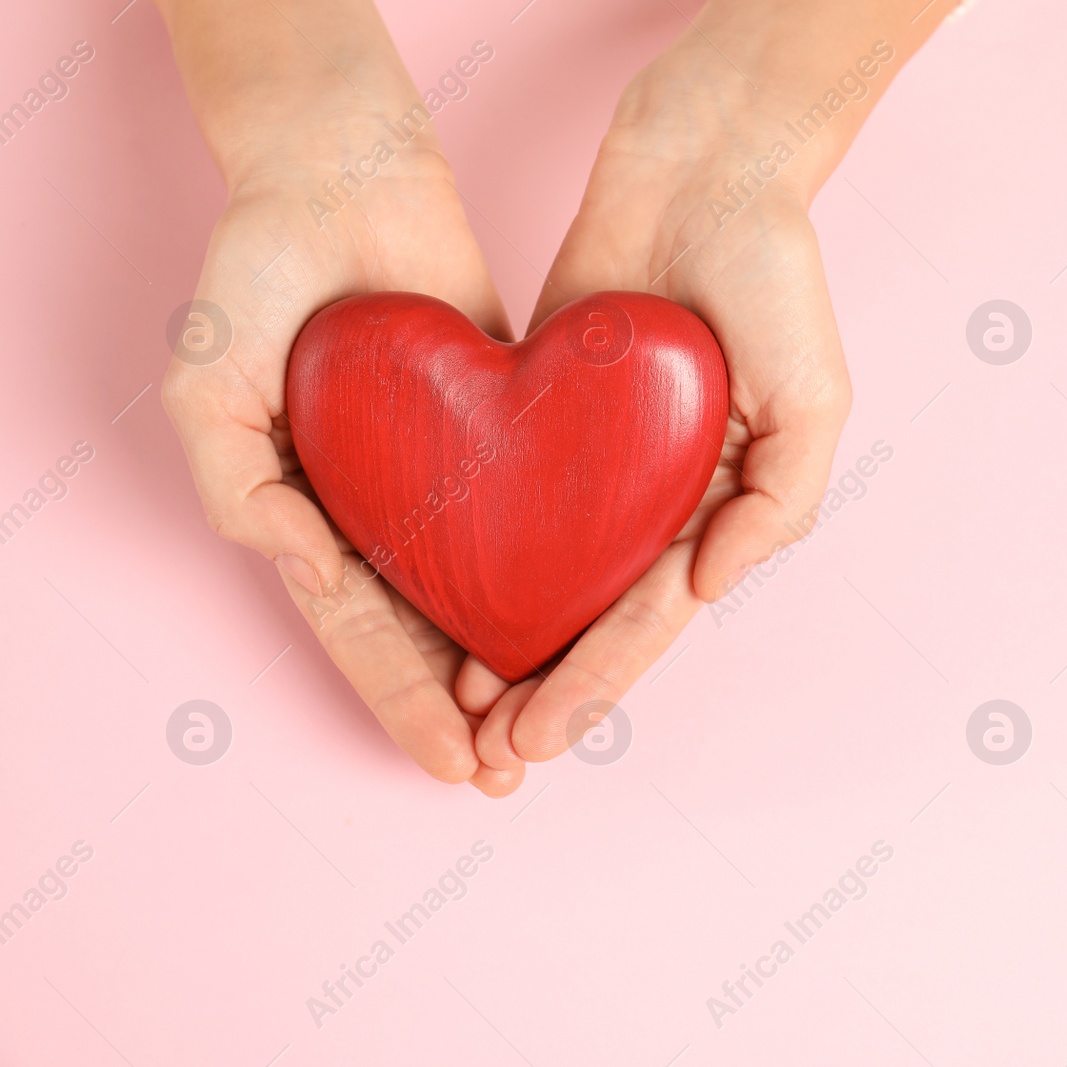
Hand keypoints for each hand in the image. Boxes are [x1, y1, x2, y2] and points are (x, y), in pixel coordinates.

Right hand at [162, 137, 525, 796]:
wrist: (344, 170)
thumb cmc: (259, 269)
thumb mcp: (210, 379)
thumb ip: (238, 484)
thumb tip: (309, 572)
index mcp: (307, 512)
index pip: (362, 633)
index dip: (403, 704)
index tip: (454, 763)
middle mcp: (381, 505)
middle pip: (429, 630)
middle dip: (467, 707)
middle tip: (515, 768)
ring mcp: (444, 469)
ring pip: (487, 585)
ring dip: (518, 658)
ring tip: (558, 721)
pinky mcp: (505, 423)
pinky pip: (536, 508)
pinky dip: (557, 567)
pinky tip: (592, 616)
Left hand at [469, 42, 855, 765]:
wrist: (702, 169)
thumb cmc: (774, 279)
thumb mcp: (814, 395)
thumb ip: (780, 502)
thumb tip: (710, 589)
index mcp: (722, 506)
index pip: (651, 616)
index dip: (598, 679)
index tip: (543, 734)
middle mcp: (657, 496)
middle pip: (593, 612)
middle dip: (547, 684)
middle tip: (489, 749)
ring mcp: (598, 458)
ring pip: (545, 569)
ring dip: (508, 639)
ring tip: (457, 702)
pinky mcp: (543, 410)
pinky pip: (506, 493)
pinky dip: (478, 550)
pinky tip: (437, 593)